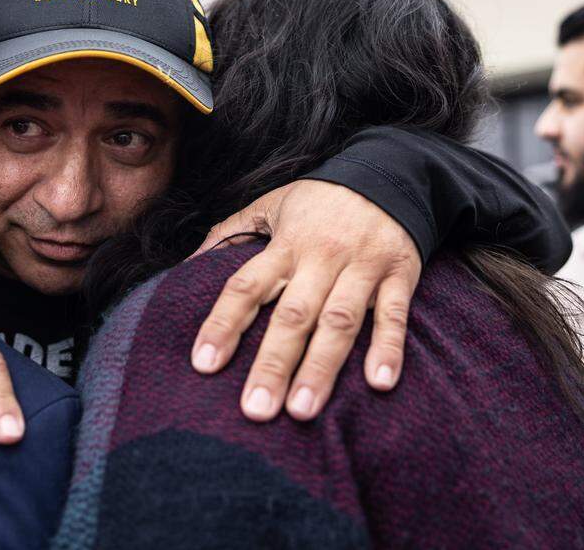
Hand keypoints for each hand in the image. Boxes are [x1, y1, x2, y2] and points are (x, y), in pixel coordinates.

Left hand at [188, 180, 421, 421]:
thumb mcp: (269, 206)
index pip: (245, 287)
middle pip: (292, 315)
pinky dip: (388, 348)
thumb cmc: (318, 200)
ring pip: (339, 321)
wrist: (388, 172)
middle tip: (254, 411)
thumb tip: (184, 269)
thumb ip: (227, 234)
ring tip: (301, 411)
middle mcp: (320, 257)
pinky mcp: (399, 275)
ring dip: (321, 368)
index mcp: (284, 245)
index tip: (203, 365)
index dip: (223, 325)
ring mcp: (361, 267)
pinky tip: (378, 384)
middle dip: (272, 364)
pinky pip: (393, 314)